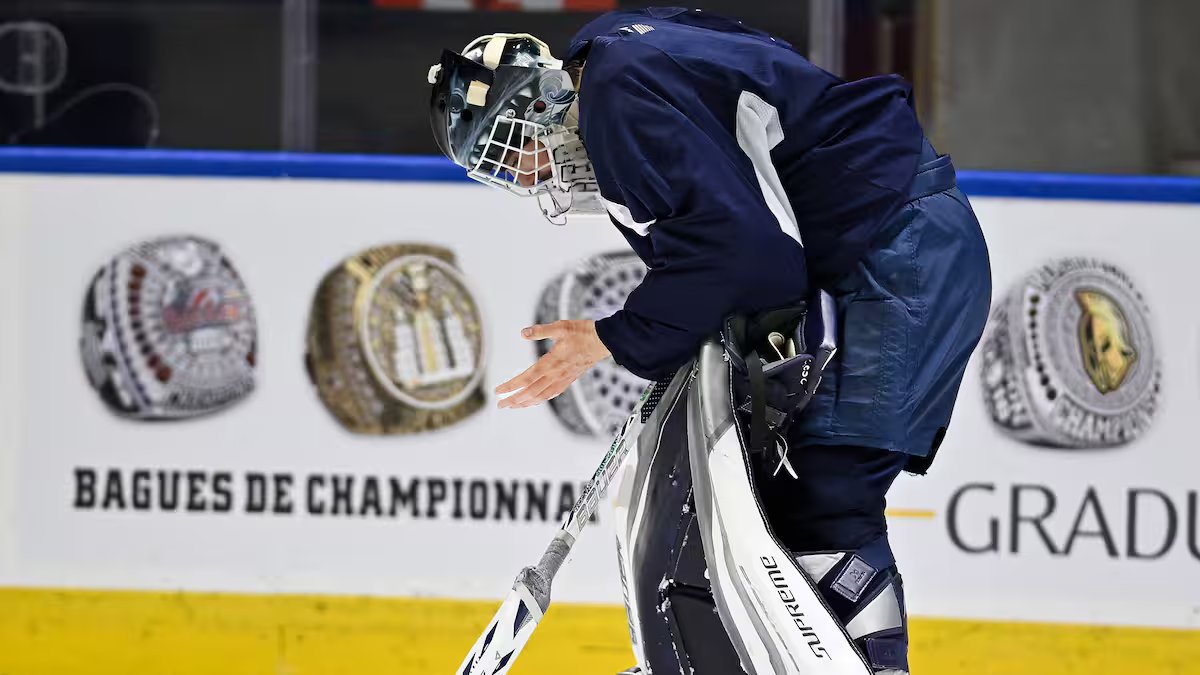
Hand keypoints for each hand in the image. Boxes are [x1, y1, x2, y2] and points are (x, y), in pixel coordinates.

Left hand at [495, 320, 610, 408]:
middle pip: (531, 392)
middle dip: (514, 400)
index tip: (498, 391)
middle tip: (500, 405)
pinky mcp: (569, 379)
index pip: (526, 379)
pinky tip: (535, 400)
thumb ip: (540, 331)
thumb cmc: (582, 332)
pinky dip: (541, 399)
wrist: (604, 341)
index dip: (511, 386)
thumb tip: (523, 333)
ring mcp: (563, 379)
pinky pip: (553, 393)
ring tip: (514, 406)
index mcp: (551, 362)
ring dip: (526, 402)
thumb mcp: (560, 327)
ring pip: (541, 396)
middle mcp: (556, 374)